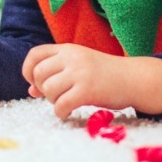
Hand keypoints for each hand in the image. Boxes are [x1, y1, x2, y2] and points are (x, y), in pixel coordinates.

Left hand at [22, 44, 161, 117]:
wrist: (134, 78)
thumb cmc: (104, 74)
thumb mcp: (78, 67)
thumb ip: (56, 74)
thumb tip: (31, 90)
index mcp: (68, 48)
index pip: (35, 54)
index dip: (28, 70)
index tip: (34, 83)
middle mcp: (72, 57)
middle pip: (38, 74)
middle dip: (42, 89)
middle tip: (56, 96)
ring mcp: (80, 73)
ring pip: (48, 90)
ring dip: (53, 101)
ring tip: (65, 102)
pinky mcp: (87, 90)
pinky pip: (61, 105)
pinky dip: (60, 112)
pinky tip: (68, 112)